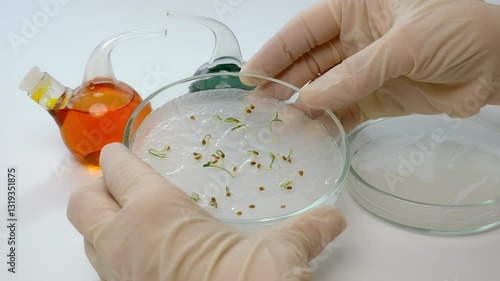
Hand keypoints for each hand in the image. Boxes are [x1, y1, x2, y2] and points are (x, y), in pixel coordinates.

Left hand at [67, 143, 345, 280]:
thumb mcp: (281, 252)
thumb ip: (306, 229)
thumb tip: (332, 219)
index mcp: (156, 212)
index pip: (119, 170)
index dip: (117, 157)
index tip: (118, 152)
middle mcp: (125, 241)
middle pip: (84, 202)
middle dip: (95, 188)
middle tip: (113, 184)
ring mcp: (118, 274)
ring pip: (88, 238)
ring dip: (101, 225)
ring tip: (124, 219)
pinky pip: (104, 268)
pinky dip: (113, 254)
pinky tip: (140, 255)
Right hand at [241, 0, 499, 130]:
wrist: (496, 65)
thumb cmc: (460, 30)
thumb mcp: (406, 42)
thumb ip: (357, 72)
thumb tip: (311, 98)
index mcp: (354, 8)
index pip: (303, 30)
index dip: (275, 52)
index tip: (251, 75)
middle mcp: (353, 38)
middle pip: (307, 62)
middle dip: (282, 84)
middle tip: (259, 107)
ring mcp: (362, 70)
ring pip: (321, 90)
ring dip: (302, 109)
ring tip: (282, 127)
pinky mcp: (375, 98)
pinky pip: (344, 112)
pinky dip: (329, 125)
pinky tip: (312, 137)